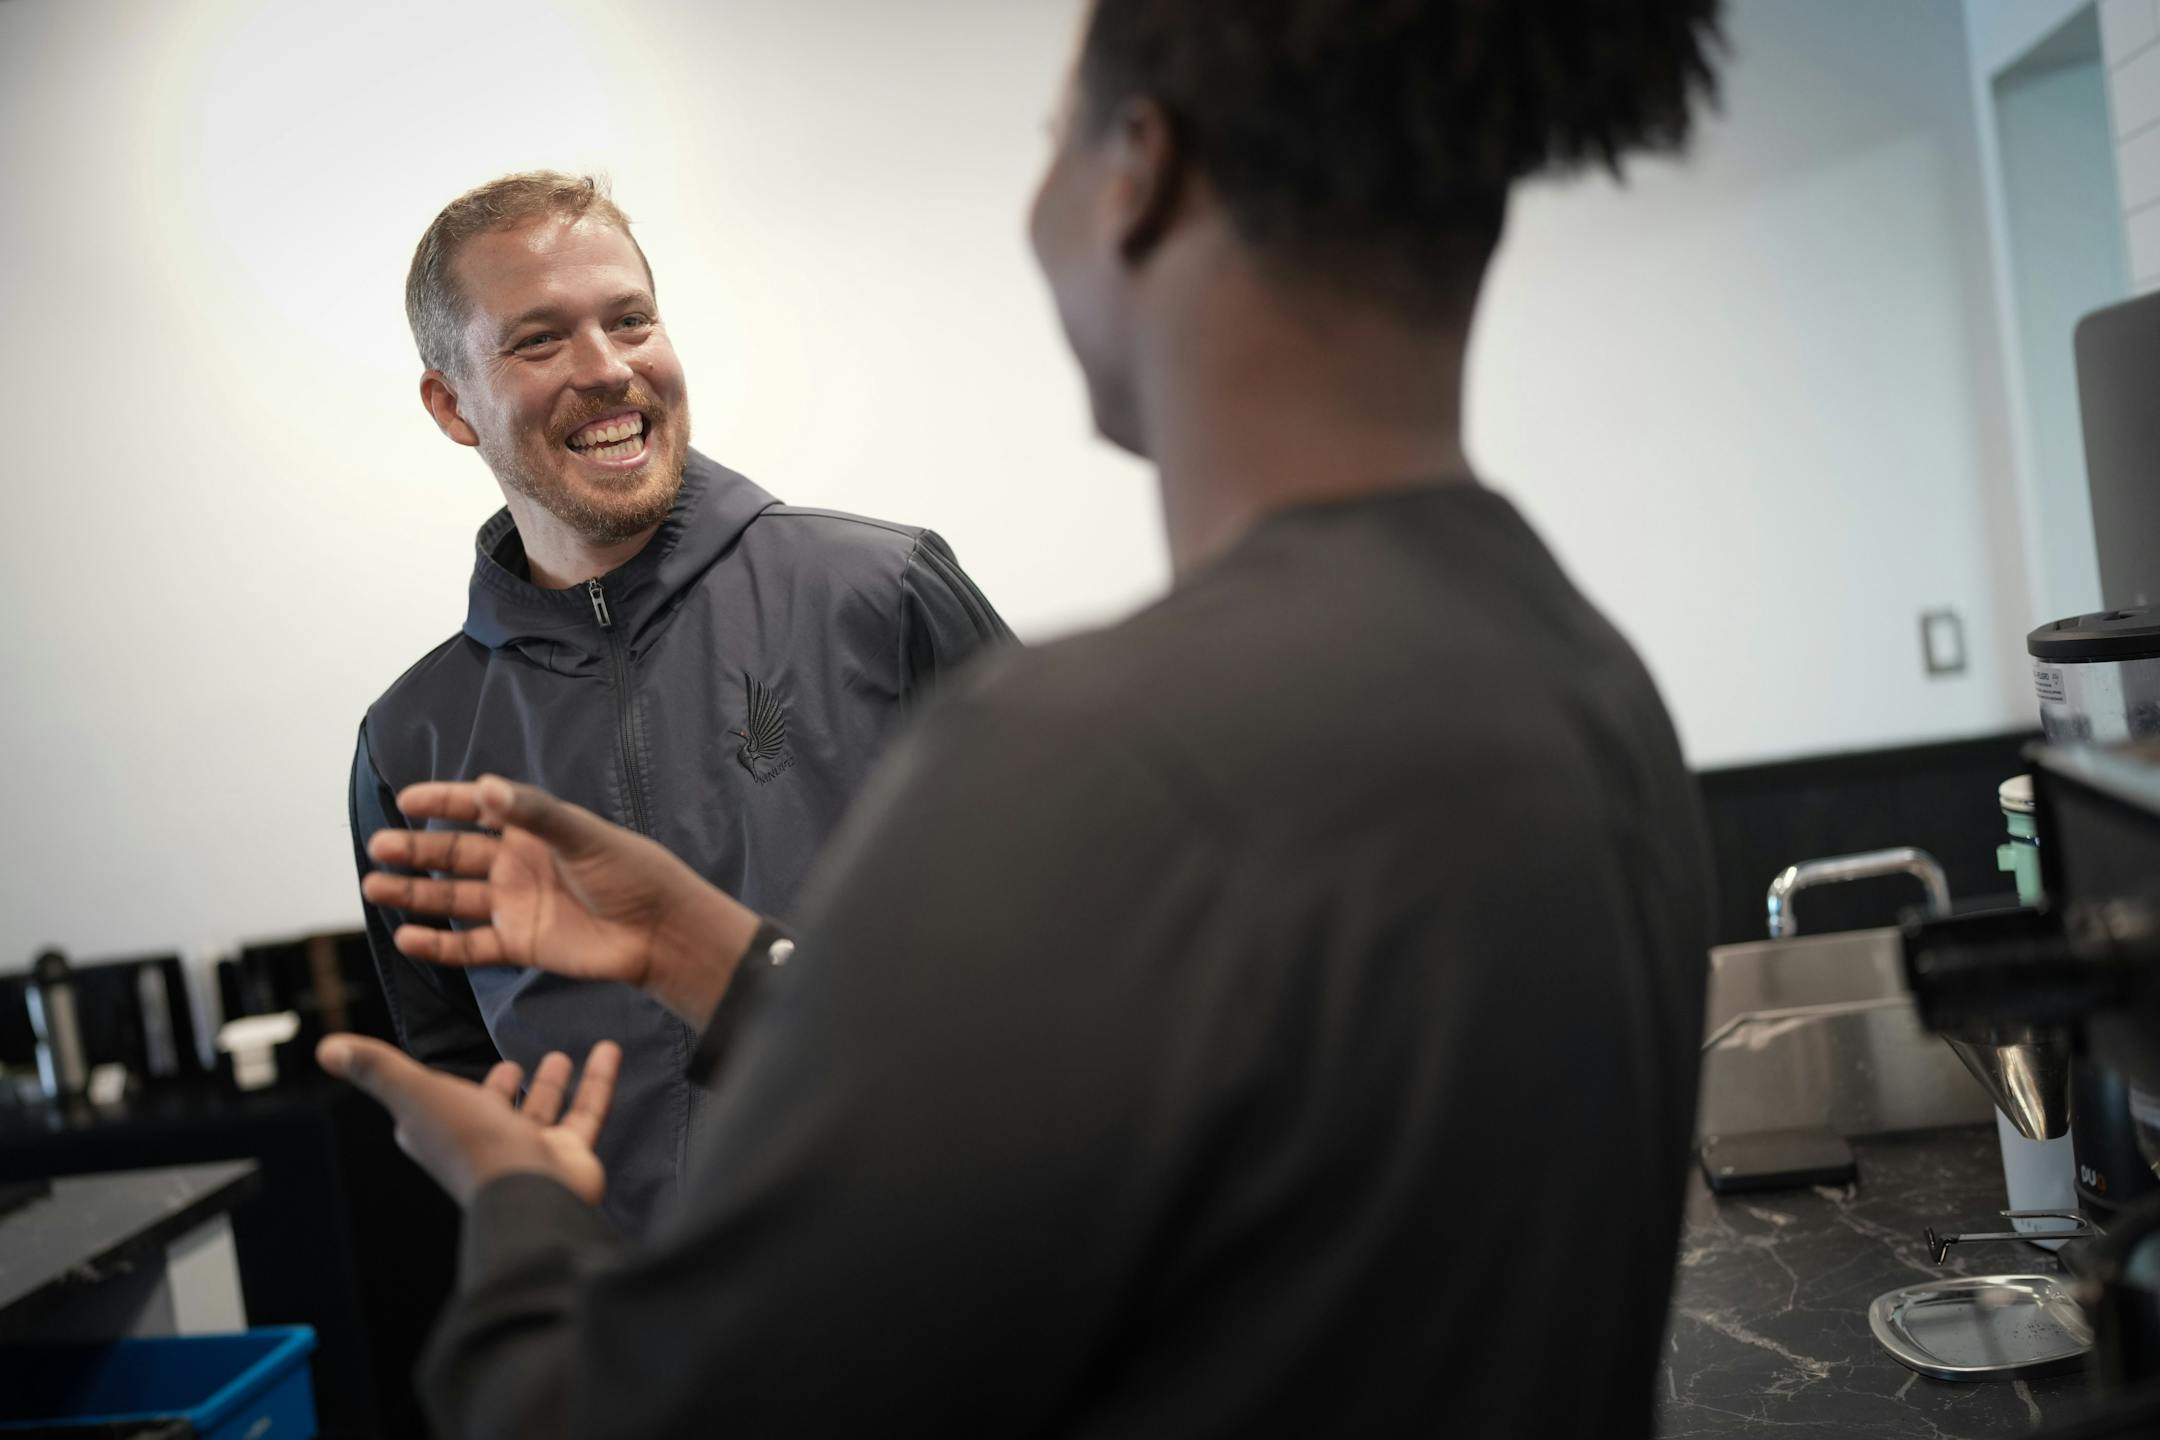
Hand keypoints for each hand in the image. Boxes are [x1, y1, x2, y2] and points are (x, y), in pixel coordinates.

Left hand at [317, 1034, 621, 1207]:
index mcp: (444, 1131)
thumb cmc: (469, 1142)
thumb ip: (378, 1068)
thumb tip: (326, 1047)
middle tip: (514, 1065)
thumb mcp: (415, 1093)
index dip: (440, 1088)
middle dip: (503, 1088)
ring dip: (549, 1084)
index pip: (437, 1106)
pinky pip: (585, 1110)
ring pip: (539, 1111)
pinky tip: (608, 1050)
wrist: (527, 1188)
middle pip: (493, 1110)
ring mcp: (529, 1149)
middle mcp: (485, 1141)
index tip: (451, 1067)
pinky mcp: (568, 1152)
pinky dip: (596, 1080)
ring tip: (558, 1054)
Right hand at [361, 775, 758, 1023]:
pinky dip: (438, 944)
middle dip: (416, 850)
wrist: (658, 930)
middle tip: (379, 846)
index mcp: (532, 831)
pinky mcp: (519, 945)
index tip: (407, 799)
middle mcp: (517, 865)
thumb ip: (535, 814)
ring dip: (414, 894)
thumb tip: (486, 787)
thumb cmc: (630, 872)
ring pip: (452, 899)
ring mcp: (514, 905)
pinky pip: (469, 946)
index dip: (443, 802)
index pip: (478, 810)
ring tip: (374, 887)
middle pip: (454, 855)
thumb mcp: (583, 835)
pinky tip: (407, 938)